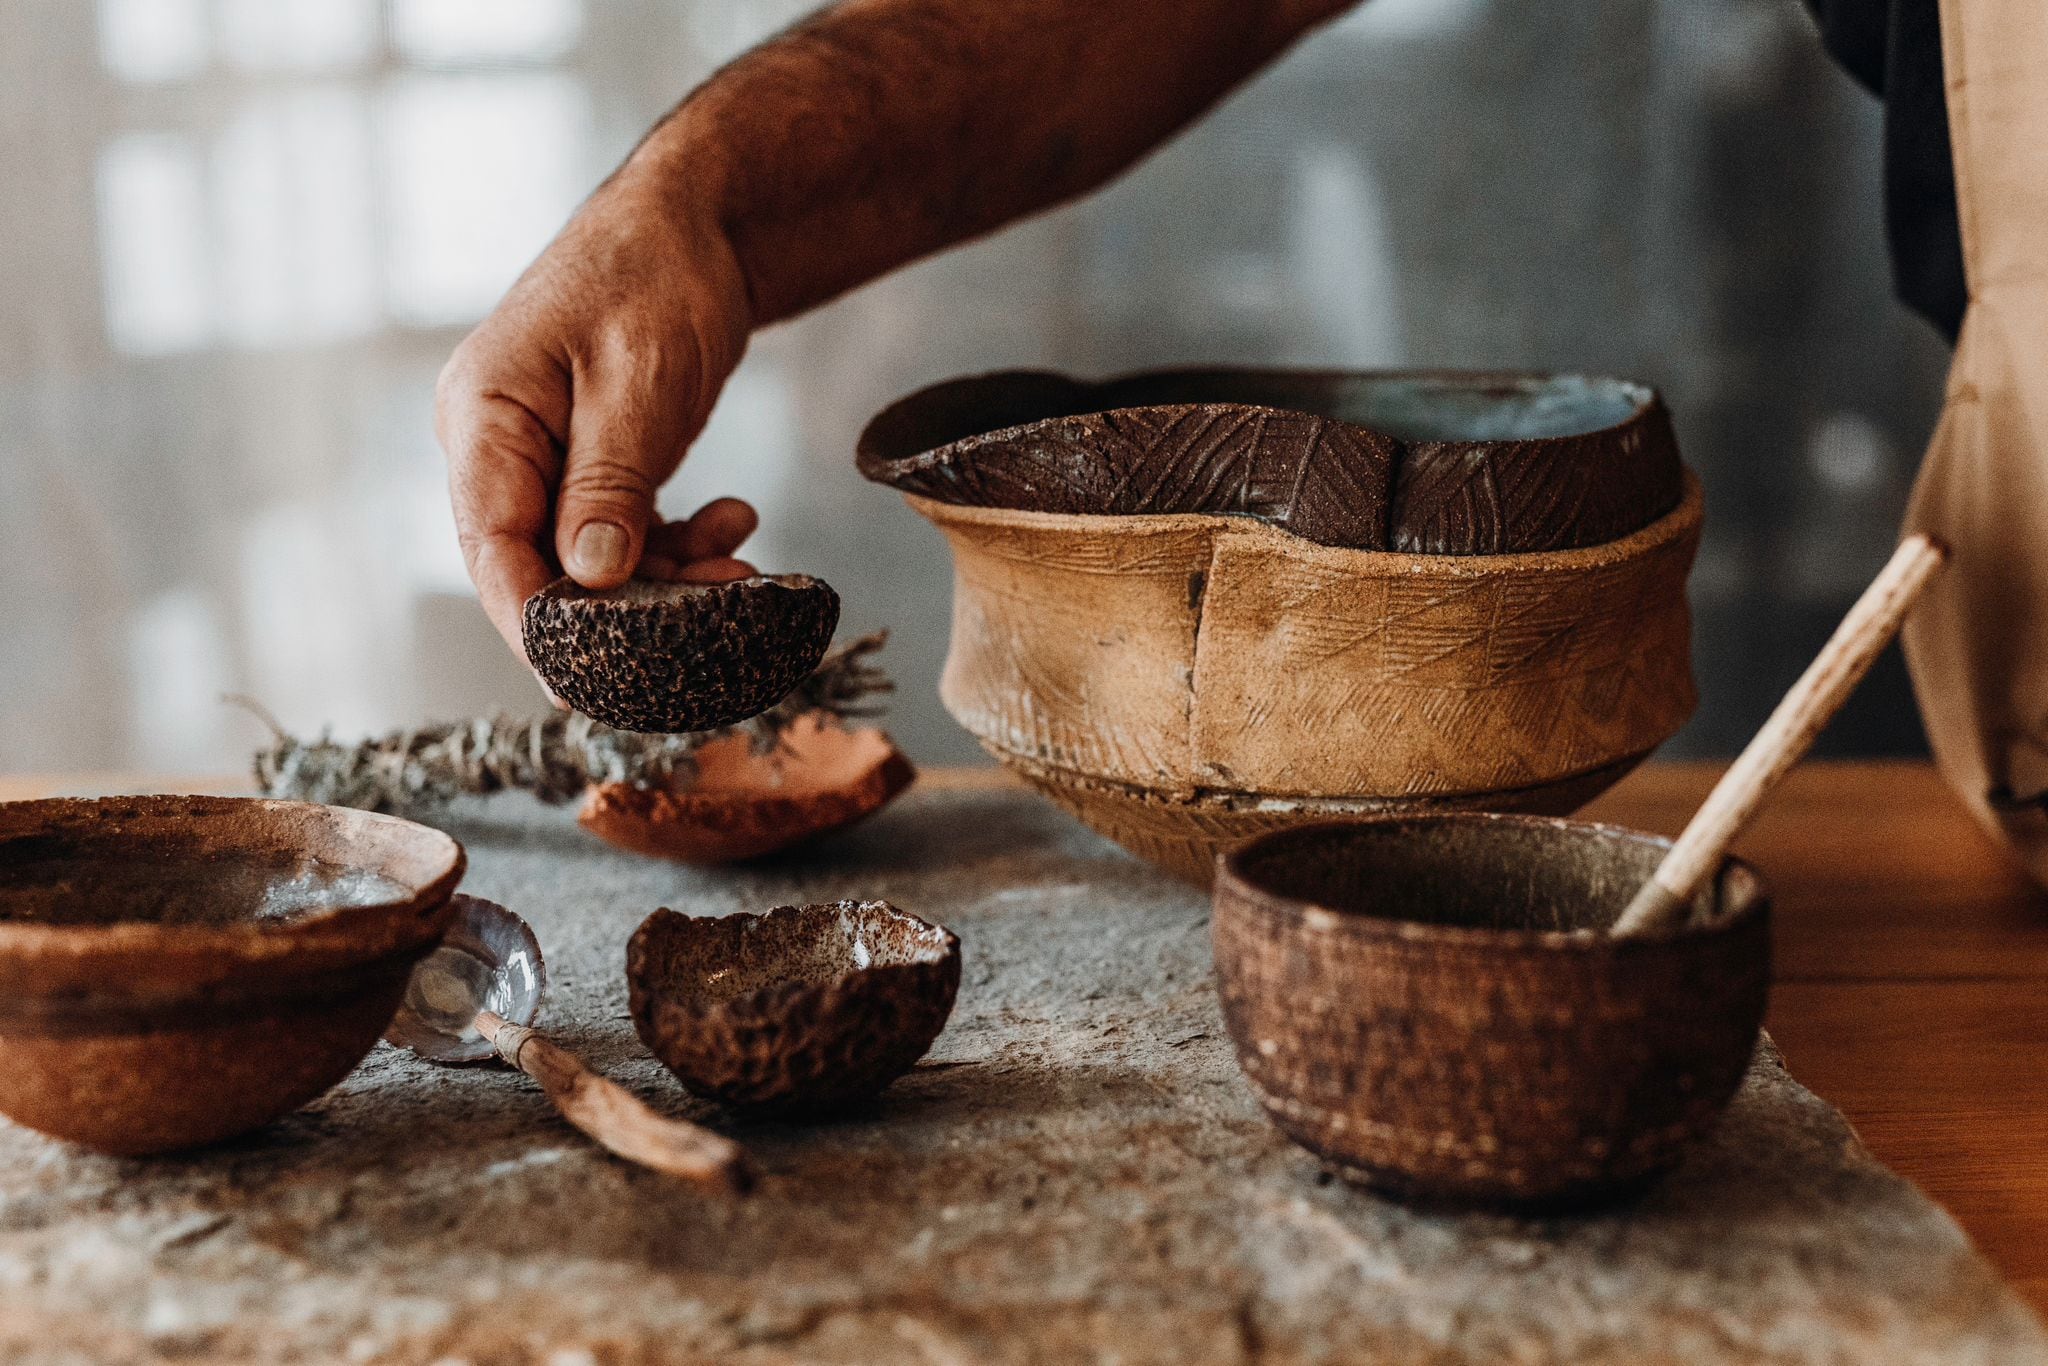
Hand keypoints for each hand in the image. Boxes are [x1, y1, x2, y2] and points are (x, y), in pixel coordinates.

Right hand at [434, 170, 756, 663]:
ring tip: (741, 573)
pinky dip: (679, 546)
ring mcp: (543, 460)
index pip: (492, 550)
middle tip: (703, 633)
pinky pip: (623, 536)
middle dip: (622, 611)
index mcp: (483, 418)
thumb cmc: (656, 278)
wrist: (698, 225)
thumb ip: (608, 482)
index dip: (536, 625)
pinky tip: (736, 525)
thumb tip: (587, 580)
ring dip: (668, 581)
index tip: (585, 682)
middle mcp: (500, 447)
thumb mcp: (637, 382)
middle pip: (539, 569)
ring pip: (592, 562)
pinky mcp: (590, 468)